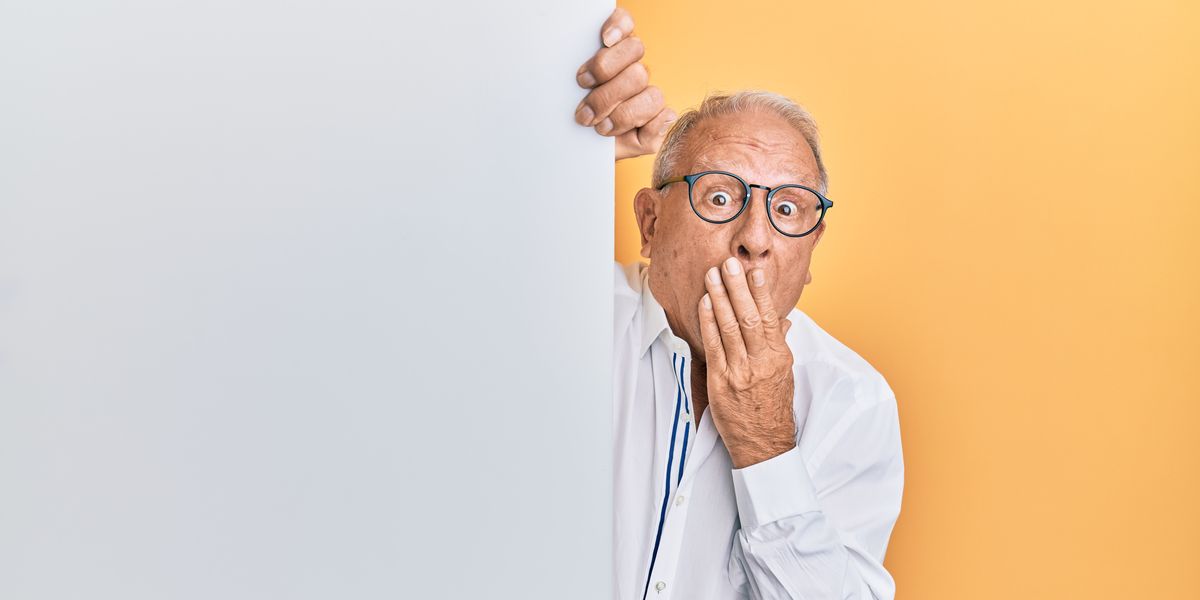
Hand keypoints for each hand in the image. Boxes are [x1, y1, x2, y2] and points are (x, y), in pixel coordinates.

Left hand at [574, 7, 675, 160]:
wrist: (580, 153)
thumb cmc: (573, 125)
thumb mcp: (564, 105)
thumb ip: (572, 88)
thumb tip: (600, 69)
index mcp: (611, 53)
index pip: (624, 23)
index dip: (619, 26)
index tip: (604, 40)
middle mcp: (632, 67)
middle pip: (636, 56)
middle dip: (607, 85)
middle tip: (584, 109)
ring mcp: (647, 93)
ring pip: (649, 90)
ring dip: (622, 112)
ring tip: (599, 126)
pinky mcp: (659, 120)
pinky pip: (664, 116)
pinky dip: (649, 124)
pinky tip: (632, 131)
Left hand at [698, 257, 797, 468]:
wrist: (764, 444)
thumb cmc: (773, 407)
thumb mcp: (785, 374)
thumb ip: (781, 345)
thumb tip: (784, 321)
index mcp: (779, 358)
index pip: (771, 318)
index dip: (761, 293)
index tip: (754, 272)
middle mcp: (761, 363)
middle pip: (749, 318)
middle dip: (737, 288)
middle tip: (728, 264)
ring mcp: (740, 372)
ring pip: (729, 328)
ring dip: (719, 299)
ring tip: (712, 276)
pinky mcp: (721, 382)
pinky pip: (714, 346)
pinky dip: (708, 322)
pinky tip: (704, 303)